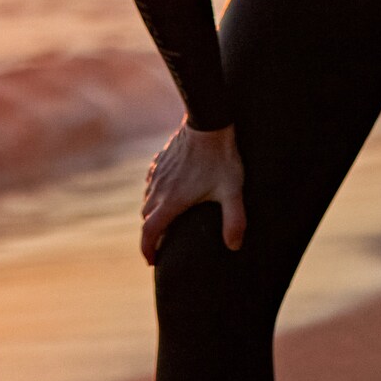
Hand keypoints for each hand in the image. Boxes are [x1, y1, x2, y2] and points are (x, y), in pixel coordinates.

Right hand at [140, 119, 245, 264]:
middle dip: (151, 233)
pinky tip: (166, 190)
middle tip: (162, 244)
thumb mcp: (232, 190)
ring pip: (147, 198)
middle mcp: (159, 188)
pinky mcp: (161, 159)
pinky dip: (154, 192)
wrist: (208, 120)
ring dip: (152, 212)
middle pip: (146, 217)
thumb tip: (234, 246)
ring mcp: (158, 172)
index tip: (151, 261)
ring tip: (166, 220)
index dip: (147, 249)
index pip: (150, 231)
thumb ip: (234, 220)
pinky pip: (151, 181)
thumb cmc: (221, 157)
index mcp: (172, 200)